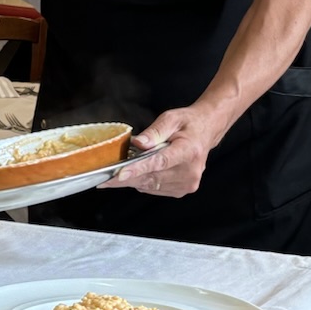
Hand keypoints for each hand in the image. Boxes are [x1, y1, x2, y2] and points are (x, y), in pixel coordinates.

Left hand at [103, 105, 217, 198]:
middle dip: (126, 177)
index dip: (138, 169)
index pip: (160, 162)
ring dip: (133, 179)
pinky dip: (143, 181)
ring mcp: (187, 183)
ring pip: (150, 185)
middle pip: (151, 177)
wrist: (206, 131)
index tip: (120, 174)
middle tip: (104, 178)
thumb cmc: (188, 124)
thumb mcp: (171, 119)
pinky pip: (154, 188)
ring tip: (124, 169)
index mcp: (189, 151)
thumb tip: (139, 143)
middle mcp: (190, 171)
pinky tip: (140, 171)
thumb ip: (155, 132)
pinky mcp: (181, 190)